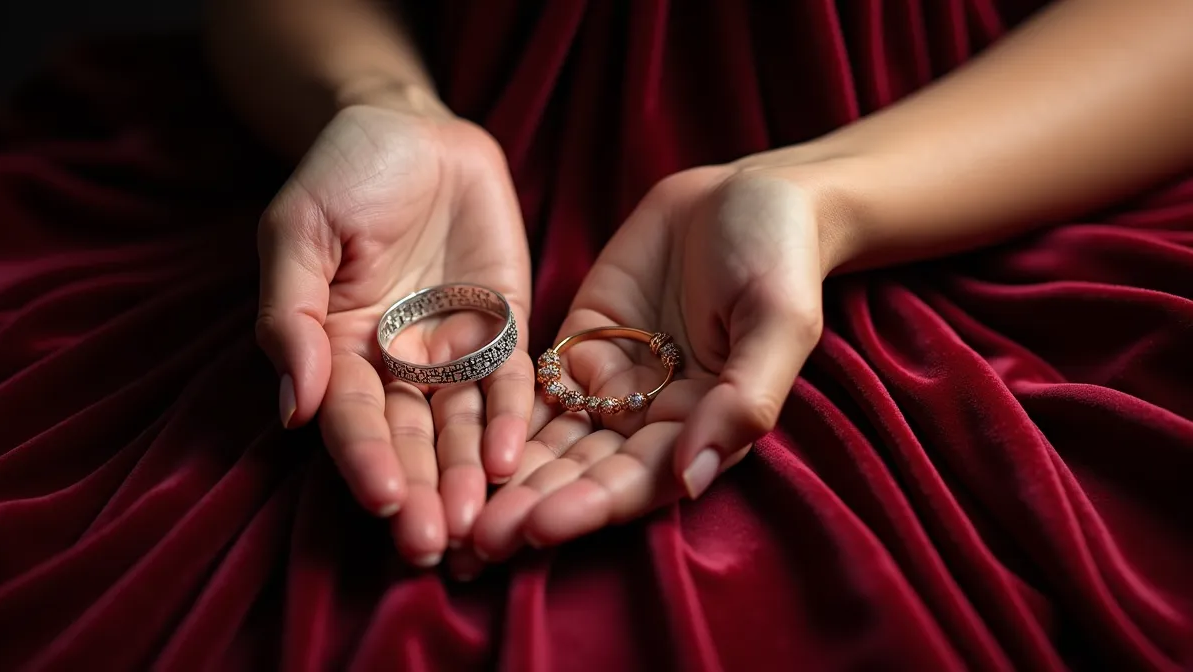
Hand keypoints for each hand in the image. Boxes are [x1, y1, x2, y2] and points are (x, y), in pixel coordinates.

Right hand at [256, 99, 532, 566]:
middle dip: (420, 492)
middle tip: (431, 543)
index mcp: (337, 350)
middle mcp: (395, 366)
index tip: (381, 499)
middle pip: (409, 440)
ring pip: (462, 427)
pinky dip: (512, 420)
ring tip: (478, 522)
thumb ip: (291, 316)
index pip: (350, 417)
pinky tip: (513, 460)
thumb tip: (292, 407)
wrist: (412, 127)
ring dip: (468, 475)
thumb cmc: (342, 174)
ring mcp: (453, 353)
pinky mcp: (504, 331)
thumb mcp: (297, 231)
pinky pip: (512, 384)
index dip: (364, 458)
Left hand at [472, 151, 852, 559]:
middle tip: (471, 542)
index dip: (587, 506)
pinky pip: (530, 389)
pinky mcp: (577, 346)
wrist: (749, 193)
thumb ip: (745, 398)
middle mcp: (651, 419)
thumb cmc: (780, 256)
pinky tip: (448, 445)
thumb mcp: (778, 320)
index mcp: (702, 427)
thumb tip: (693, 479)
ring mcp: (611, 383)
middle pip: (582, 474)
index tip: (536, 528)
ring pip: (548, 441)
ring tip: (449, 510)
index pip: (638, 482)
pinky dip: (494, 418)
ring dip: (503, 478)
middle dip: (529, 506)